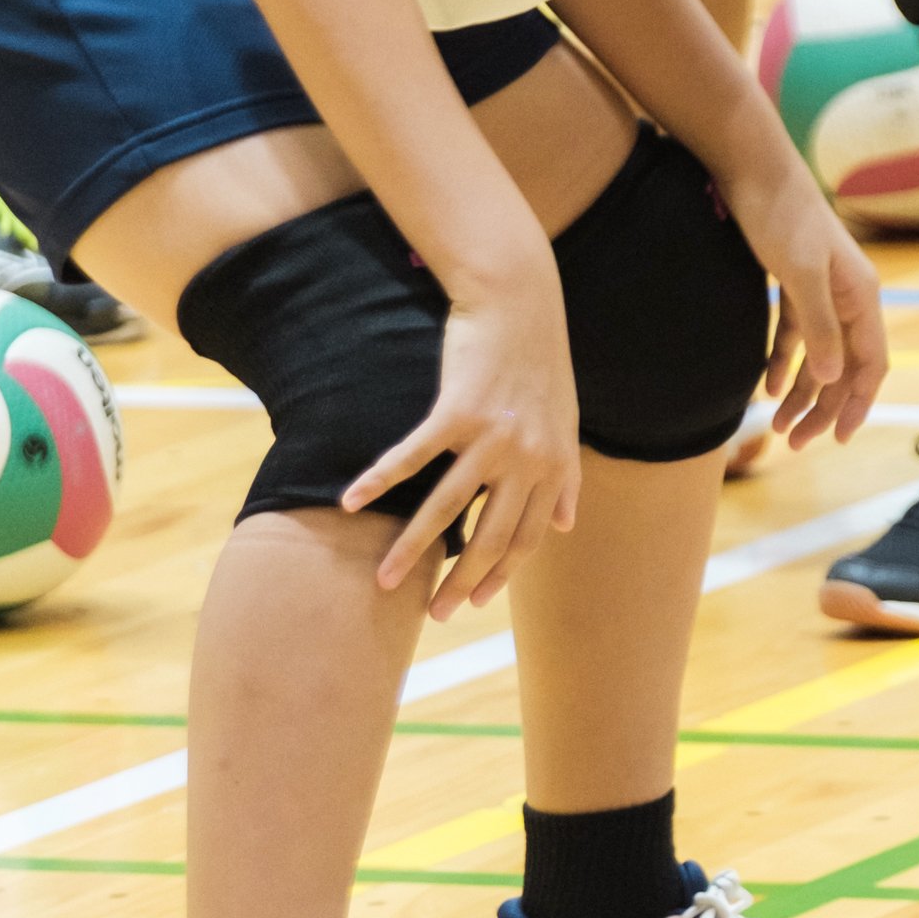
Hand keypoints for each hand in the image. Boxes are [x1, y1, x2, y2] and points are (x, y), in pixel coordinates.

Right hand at [348, 279, 579, 614]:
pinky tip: (350, 502)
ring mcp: (491, 438)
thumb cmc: (539, 362)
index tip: (474, 601)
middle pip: (489, 536)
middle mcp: (525, 459)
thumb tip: (567, 523)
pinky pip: (413, 458)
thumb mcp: (565, 423)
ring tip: (384, 580)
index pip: (526, 537)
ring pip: (446, 508)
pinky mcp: (457, 412)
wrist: (520, 303)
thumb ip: (565, 477)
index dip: (500, 573)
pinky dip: (379, 481)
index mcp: (551, 466)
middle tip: (431, 614)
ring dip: (412, 548)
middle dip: (458, 580)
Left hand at [722, 157, 887, 450]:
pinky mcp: (794, 285)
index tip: (841, 440)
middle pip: (844, 367)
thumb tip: (836, 378)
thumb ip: (820, 326)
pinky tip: (768, 389)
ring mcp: (822, 292)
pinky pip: (795, 336)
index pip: (871, 363)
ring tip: (778, 427)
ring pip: (819, 357)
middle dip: (824, 408)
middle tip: (796, 442)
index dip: (859, 404)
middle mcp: (848, 297)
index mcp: (861, 296)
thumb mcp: (800, 272)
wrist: (751, 168)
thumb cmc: (780, 214)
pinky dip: (784, 363)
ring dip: (803, 393)